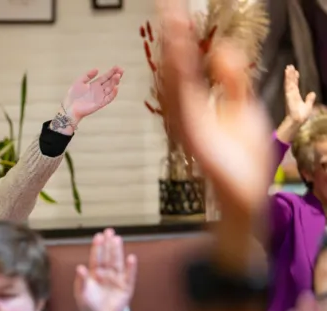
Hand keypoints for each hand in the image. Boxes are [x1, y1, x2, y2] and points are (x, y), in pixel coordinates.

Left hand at [61, 66, 122, 122]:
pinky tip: (115, 88)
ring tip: (117, 76)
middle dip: (116, 76)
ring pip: (110, 88)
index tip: (117, 67)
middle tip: (121, 70)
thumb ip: (87, 75)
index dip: (111, 72)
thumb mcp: (79, 82)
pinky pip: (108, 98)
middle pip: (110, 82)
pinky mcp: (100, 104)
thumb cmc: (73, 96)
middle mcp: (99, 90)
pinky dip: (113, 93)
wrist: (70, 108)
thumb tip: (97, 69)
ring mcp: (100, 97)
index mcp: (95, 85)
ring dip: (115, 82)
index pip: (105, 77)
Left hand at [74, 229, 136, 310]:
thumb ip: (81, 281)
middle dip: (108, 244)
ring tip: (117, 239)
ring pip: (117, 263)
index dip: (97, 247)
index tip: (98, 236)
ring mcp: (116, 280)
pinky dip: (131, 268)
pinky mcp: (126, 288)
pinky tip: (131, 258)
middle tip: (109, 231)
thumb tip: (80, 267)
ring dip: (118, 252)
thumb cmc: (89, 306)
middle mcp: (106, 274)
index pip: (96, 258)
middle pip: (108, 257)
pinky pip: (129, 276)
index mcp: (94, 274)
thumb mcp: (81, 294)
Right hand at [157, 0, 271, 223]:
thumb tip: (220, 49)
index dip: (181, 38)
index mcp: (197, 102)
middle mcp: (185, 110)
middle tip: (167, 7)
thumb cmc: (243, 155)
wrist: (244, 191)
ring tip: (172, 22)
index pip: (187, 63)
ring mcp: (186, 122)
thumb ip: (232, 79)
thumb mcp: (243, 106)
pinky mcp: (193, 133)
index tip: (176, 12)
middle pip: (175, 67)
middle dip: (172, 37)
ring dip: (173, 50)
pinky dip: (180, 77)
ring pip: (175, 79)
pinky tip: (180, 55)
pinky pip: (184, 100)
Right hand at [285, 65, 315, 124]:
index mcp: (295, 96)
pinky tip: (287, 73)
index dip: (295, 79)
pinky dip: (288, 78)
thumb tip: (312, 93)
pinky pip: (289, 84)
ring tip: (288, 67)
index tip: (296, 72)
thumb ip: (309, 99)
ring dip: (288, 74)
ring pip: (289, 82)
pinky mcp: (289, 94)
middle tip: (290, 66)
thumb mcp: (308, 106)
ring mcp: (290, 94)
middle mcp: (292, 94)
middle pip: (291, 82)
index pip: (295, 85)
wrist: (298, 120)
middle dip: (290, 75)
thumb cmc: (302, 116)